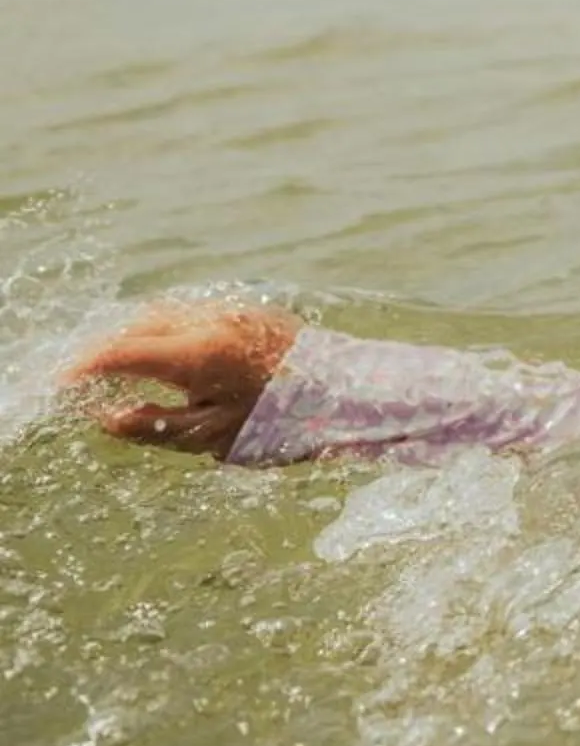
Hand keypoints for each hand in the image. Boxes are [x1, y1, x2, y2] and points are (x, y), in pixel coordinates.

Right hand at [62, 303, 300, 458]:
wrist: (352, 393)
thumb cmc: (285, 423)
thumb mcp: (212, 436)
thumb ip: (154, 427)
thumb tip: (107, 418)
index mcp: (199, 353)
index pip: (123, 352)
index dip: (85, 368)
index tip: (62, 384)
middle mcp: (213, 322)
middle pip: (139, 325)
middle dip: (107, 348)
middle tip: (86, 376)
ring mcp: (234, 310)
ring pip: (167, 312)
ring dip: (138, 333)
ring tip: (121, 364)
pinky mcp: (252, 308)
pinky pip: (195, 310)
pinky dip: (169, 327)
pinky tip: (166, 351)